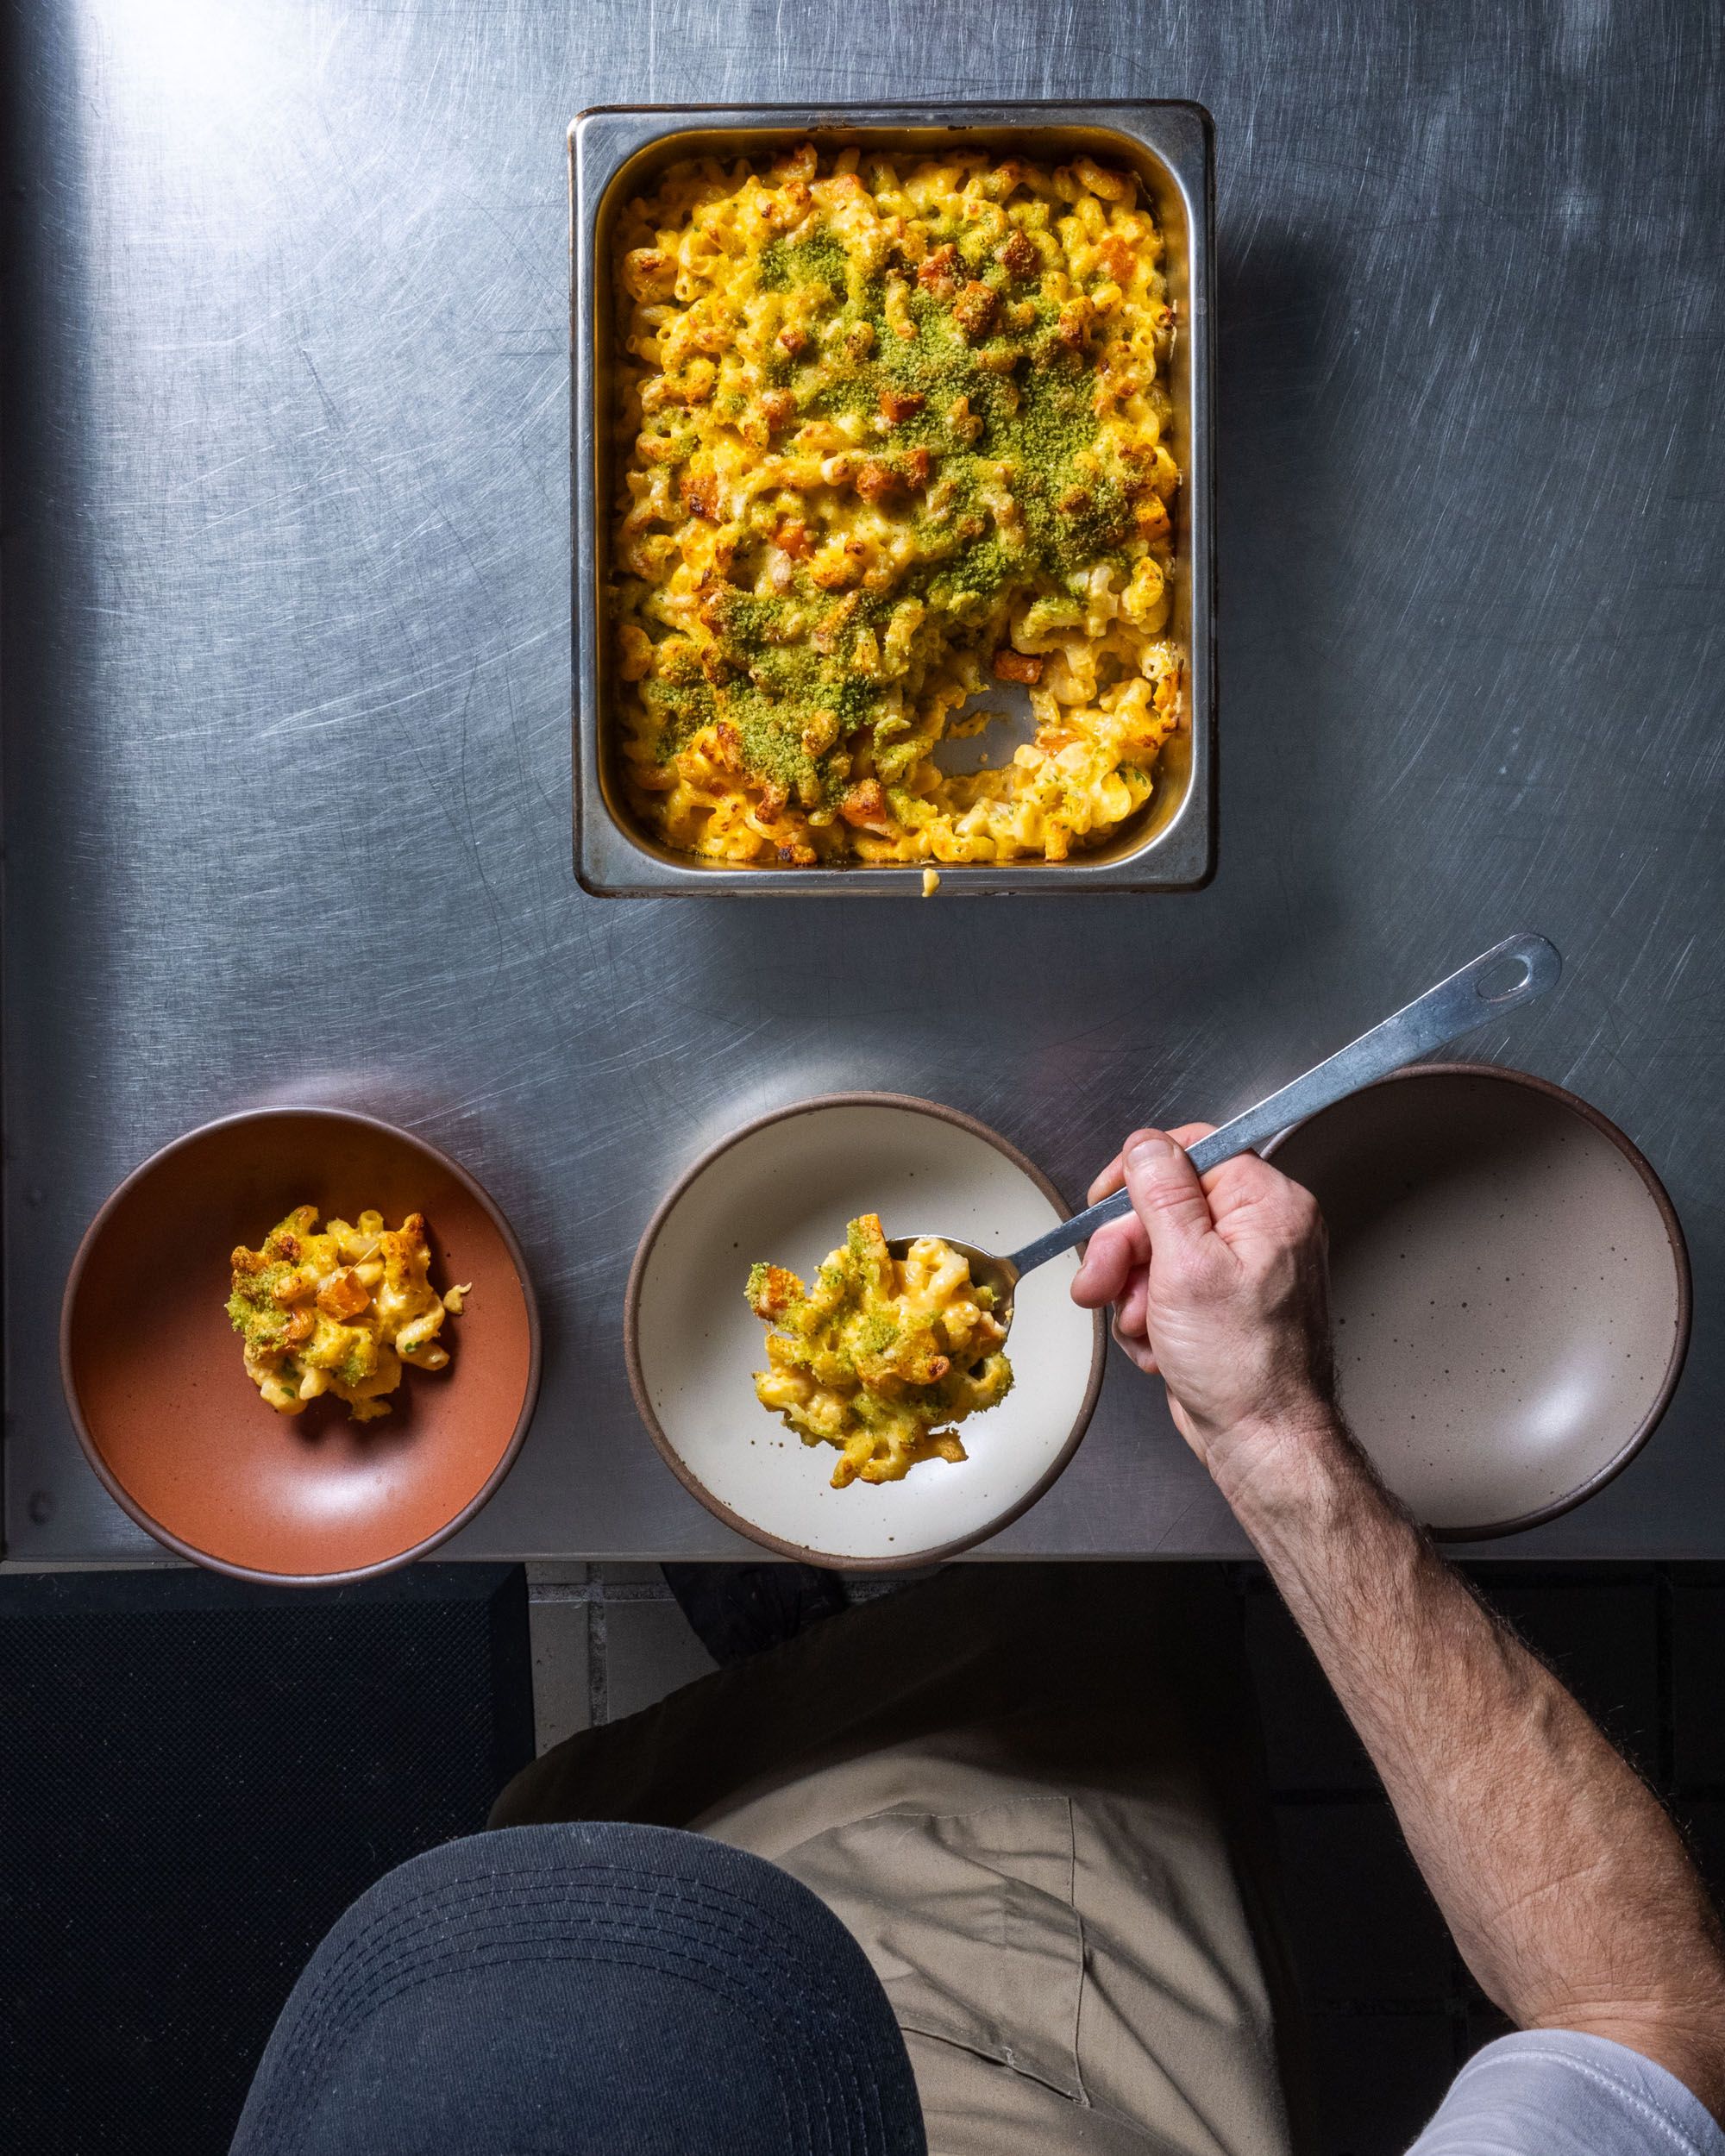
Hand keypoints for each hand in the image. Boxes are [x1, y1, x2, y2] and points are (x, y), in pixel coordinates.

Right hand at [1070, 1125, 1338, 1498]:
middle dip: (1126, 1250)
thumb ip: (1162, 1194)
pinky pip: (1166, 1288)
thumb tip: (1146, 1145)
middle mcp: (1263, 1230)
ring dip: (1135, 1292)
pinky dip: (1152, 1317)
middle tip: (1105, 1282)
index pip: (1192, 1151)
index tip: (1105, 1201)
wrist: (1262, 1440)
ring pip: (1157, 1251)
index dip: (1139, 1177)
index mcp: (1269, 1205)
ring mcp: (1244, 1268)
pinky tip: (1162, 1345)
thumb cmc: (1244, 1367)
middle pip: (1166, 1205)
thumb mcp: (1187, 1266)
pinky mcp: (1224, 1303)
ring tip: (1146, 1327)